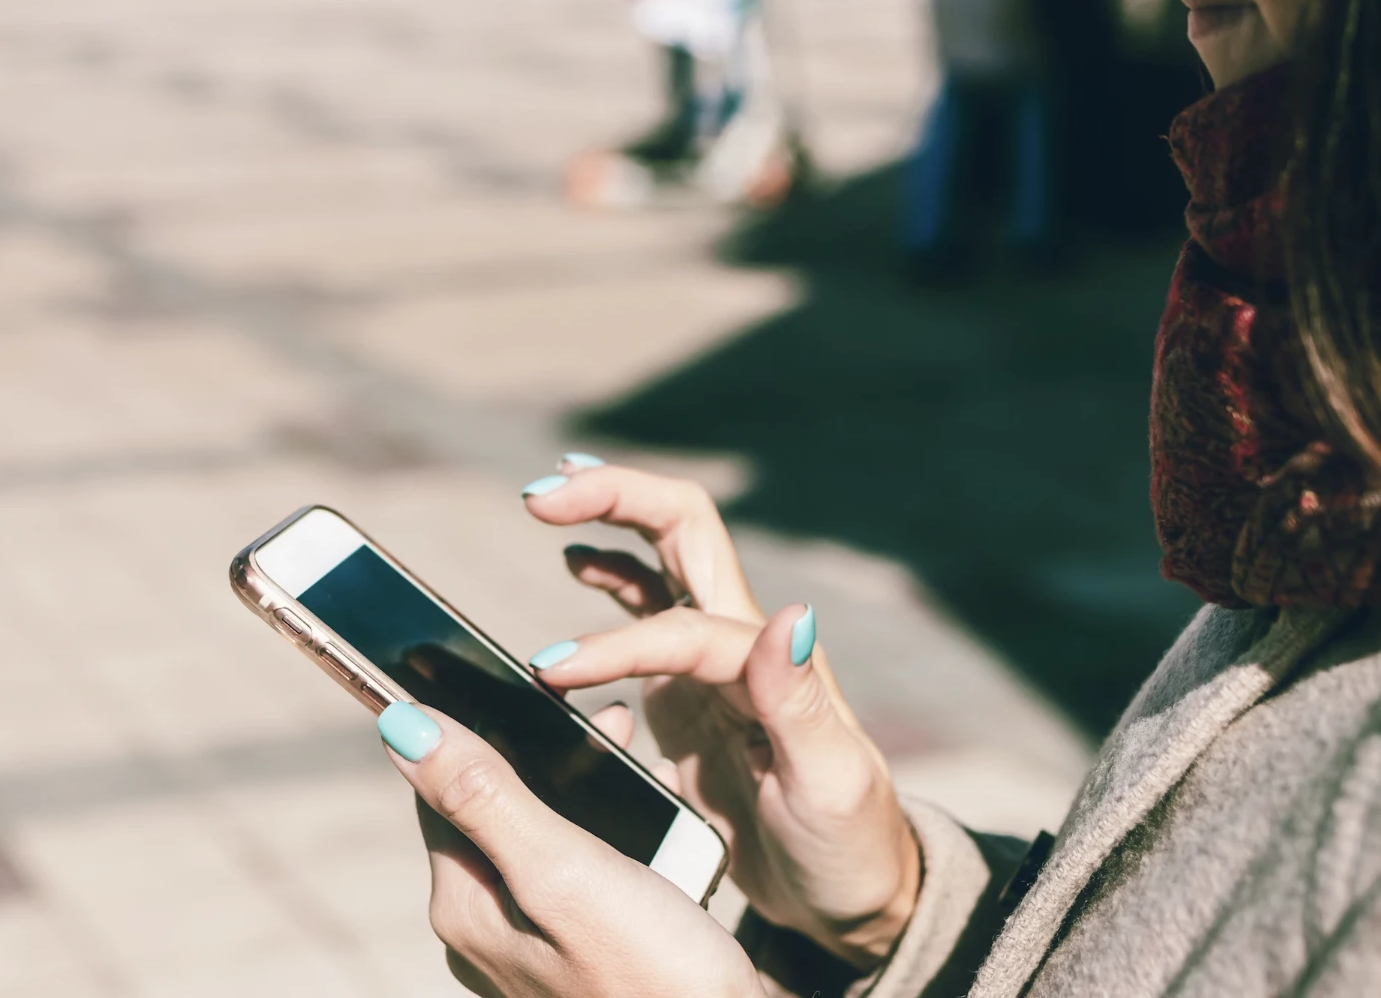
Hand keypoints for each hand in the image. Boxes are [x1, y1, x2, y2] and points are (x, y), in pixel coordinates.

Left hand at [377, 700, 765, 997]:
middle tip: (611, 720)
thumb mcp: (563, 869)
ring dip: (591, 794)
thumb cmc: (655, 977)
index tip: (516, 681)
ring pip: (546, 840)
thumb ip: (484, 796)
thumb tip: (399, 724)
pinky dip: (620, 841)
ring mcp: (535, 952)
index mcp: (466, 907)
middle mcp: (487, 933)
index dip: (473, 724)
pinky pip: (585, 878)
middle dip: (548, 757)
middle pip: (495, 810)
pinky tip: (662, 829)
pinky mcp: (584, 959)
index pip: (438, 789)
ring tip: (643, 764)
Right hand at [522, 461, 920, 970]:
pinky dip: (609, 574)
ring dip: (607, 517)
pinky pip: (647, 609)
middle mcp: (742, 643)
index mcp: (770, 664)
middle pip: (680, 528)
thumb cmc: (847, 847)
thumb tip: (791, 615)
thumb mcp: (831, 786)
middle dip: (613, 496)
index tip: (551, 674)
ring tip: (545, 504)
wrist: (852, 895)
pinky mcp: (690, 689)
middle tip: (540, 496)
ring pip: (660, 555)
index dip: (614, 643)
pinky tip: (575, 563)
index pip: (681, 626)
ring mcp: (714, 661)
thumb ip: (801, 705)